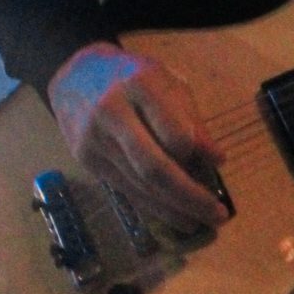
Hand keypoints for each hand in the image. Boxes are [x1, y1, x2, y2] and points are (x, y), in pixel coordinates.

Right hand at [46, 43, 227, 232]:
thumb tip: (216, 159)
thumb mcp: (167, 81)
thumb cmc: (133, 77)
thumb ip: (190, 117)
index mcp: (140, 83)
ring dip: (175, 209)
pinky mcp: (86, 160)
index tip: (218, 163)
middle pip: (153, 166)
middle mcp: (112, 112)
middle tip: (218, 215)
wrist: (75, 73)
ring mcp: (95, 139)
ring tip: (204, 220)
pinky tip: (178, 217)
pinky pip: (126, 190)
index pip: (171, 128)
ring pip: (139, 185)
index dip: (196, 151)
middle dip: (189, 196)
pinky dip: (155, 207)